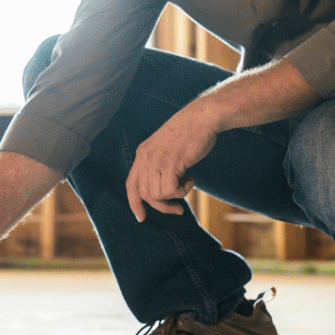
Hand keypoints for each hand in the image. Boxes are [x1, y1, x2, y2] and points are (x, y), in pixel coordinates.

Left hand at [126, 103, 217, 221]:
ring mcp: (157, 160)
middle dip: (163, 206)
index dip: (135, 203)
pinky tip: (191, 178)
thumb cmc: (191, 132)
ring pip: (158, 195)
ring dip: (176, 195)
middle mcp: (145, 157)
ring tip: (187, 181)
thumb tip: (162, 190)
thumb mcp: (167, 147)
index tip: (141, 218)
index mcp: (143, 152)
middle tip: (178, 208)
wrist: (203, 117)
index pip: (131, 184)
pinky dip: (183, 190)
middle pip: (146, 194)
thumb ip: (160, 163)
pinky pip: (171, 190)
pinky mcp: (171, 163)